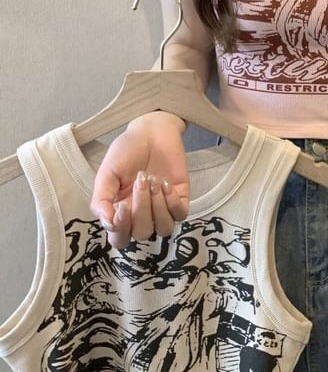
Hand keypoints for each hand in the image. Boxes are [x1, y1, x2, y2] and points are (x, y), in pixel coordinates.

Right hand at [89, 112, 189, 249]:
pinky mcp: (181, 198)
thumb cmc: (126, 152)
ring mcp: (163, 208)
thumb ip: (102, 200)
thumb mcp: (106, 174)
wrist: (150, 132)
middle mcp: (142, 215)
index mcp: (121, 213)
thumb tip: (107, 224)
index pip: (120, 239)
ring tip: (153, 180)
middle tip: (140, 180)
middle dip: (141, 209)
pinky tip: (165, 182)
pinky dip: (172, 201)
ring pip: (164, 228)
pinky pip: (181, 215)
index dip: (122, 230)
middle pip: (143, 234)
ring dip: (158, 206)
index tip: (122, 206)